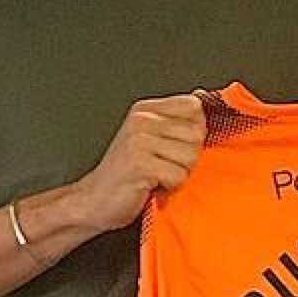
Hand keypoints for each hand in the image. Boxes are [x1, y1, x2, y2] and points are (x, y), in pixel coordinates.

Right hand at [72, 96, 206, 231]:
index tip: (175, 145)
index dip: (194, 130)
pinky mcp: (140, 164)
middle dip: (187, 157)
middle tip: (162, 165)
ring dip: (178, 174)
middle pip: (197, 134)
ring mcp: (139, 140)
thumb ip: (177, 119)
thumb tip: (203, 95)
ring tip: (156, 175)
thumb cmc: (126, 174)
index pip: (194, 106)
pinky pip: (179, 176)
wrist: (94, 201)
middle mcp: (141, 120)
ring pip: (191, 157)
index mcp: (145, 110)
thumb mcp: (150, 139)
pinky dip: (170, 187)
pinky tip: (151, 185)